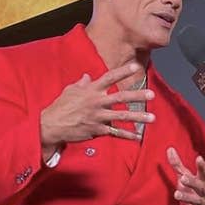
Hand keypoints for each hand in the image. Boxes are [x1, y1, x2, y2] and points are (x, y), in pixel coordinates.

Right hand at [40, 63, 154, 155]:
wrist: (52, 125)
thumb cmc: (61, 106)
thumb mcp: (70, 91)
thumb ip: (82, 84)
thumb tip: (88, 77)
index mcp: (91, 90)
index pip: (109, 77)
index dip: (123, 72)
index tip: (136, 67)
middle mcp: (97, 102)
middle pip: (121, 97)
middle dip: (137, 95)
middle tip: (152, 94)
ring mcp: (98, 116)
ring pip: (122, 116)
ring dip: (139, 117)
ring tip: (152, 118)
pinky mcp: (98, 130)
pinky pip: (116, 133)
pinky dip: (128, 136)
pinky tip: (138, 137)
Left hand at [167, 148, 204, 204]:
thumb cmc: (193, 192)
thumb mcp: (186, 177)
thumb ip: (178, 165)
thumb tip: (170, 149)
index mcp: (202, 182)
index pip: (204, 173)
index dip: (202, 166)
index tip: (199, 158)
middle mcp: (203, 193)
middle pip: (200, 187)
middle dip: (193, 182)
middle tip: (183, 178)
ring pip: (195, 201)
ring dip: (186, 197)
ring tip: (177, 194)